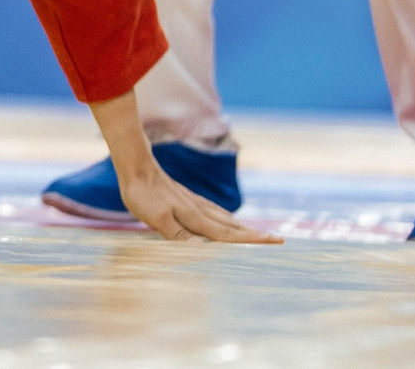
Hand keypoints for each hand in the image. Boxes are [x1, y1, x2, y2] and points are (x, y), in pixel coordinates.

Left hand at [115, 163, 280, 243]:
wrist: (135, 166)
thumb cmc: (143, 194)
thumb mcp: (156, 218)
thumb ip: (177, 234)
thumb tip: (201, 249)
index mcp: (195, 218)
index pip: (227, 234)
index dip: (251, 240)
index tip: (275, 241)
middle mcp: (200, 210)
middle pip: (232, 226)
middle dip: (254, 235)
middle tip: (278, 240)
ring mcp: (194, 203)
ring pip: (224, 218)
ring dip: (242, 227)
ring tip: (257, 234)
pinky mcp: (186, 198)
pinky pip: (213, 212)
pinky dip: (226, 219)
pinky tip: (225, 219)